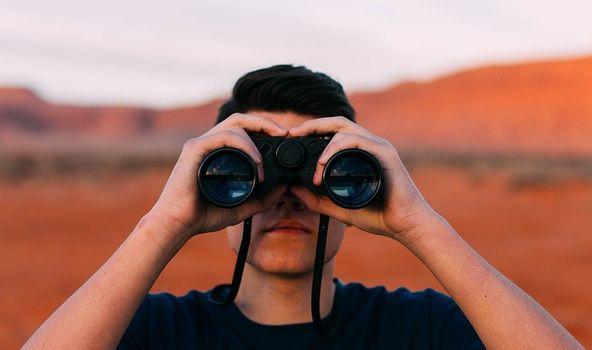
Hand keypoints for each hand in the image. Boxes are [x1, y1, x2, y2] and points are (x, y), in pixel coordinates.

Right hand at [145, 113, 288, 240]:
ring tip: (263, 164)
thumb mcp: (242, 207)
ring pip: (234, 125)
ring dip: (255, 141)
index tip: (284, 138)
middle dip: (265, 122)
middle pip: (240, 119)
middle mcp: (209, 142)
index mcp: (218, 151)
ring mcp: (201, 143)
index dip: (265, 128)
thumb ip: (263, 199)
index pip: (244, 128)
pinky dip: (244, 145)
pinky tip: (255, 161)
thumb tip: (285, 187)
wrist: (178, 224)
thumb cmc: (203, 215)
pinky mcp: (194, 149)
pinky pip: (224, 136)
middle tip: (285, 133)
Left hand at [288, 117, 440, 242]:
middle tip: (293, 133)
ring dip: (324, 144)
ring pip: (344, 129)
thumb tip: (294, 189)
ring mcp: (378, 146)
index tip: (292, 137)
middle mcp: (370, 144)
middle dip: (312, 124)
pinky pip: (357, 141)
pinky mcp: (384, 153)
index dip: (312, 130)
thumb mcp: (339, 208)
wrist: (406, 225)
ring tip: (315, 167)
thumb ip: (317, 200)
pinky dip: (337, 148)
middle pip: (337, 122)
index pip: (333, 131)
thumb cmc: (379, 216)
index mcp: (360, 153)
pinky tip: (325, 163)